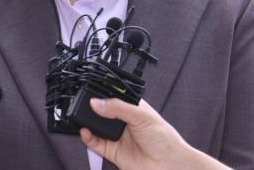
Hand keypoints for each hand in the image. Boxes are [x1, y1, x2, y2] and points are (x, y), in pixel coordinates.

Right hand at [80, 98, 230, 169]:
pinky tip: (85, 131)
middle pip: (102, 111)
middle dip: (93, 108)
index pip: (113, 96)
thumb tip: (97, 103)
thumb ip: (118, 108)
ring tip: (83, 117)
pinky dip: (87, 137)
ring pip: (96, 126)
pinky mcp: (112, 151)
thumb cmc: (165, 140)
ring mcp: (117, 136)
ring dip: (88, 122)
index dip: (102, 94)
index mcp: (132, 107)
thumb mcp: (142, 116)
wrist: (170, 166)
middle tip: (86, 104)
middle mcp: (123, 121)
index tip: (92, 91)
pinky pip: (95, 143)